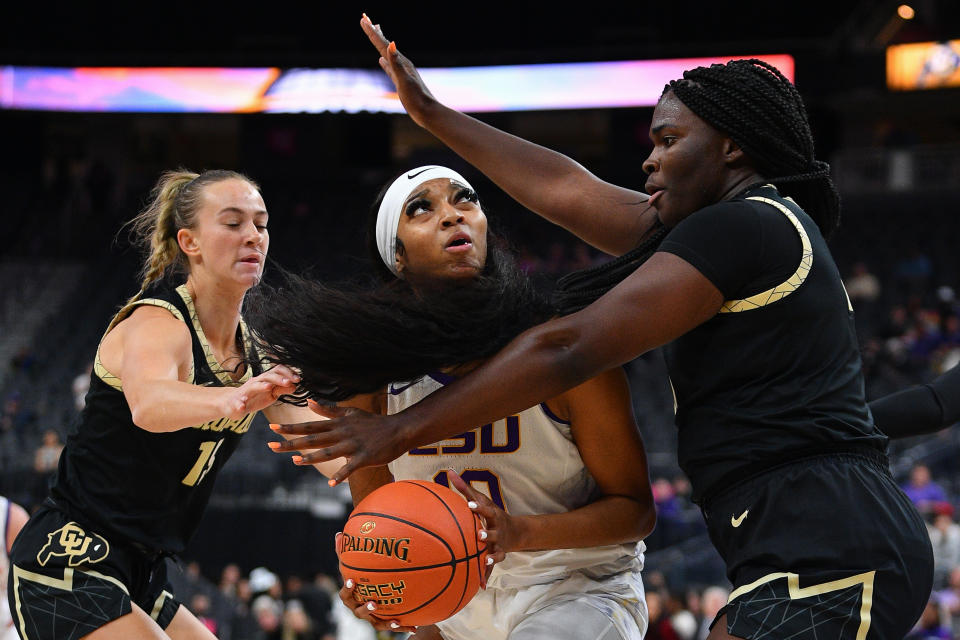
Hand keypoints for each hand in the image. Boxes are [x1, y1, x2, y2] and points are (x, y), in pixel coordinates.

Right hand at [222, 364, 298, 418]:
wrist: (231, 404)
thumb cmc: (254, 398)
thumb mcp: (271, 394)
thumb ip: (281, 389)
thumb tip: (295, 386)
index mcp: (265, 380)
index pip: (277, 371)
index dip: (288, 373)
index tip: (298, 379)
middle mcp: (255, 382)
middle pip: (267, 376)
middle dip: (278, 378)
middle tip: (289, 382)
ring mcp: (245, 392)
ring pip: (253, 386)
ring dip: (261, 386)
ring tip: (269, 387)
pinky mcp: (235, 403)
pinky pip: (237, 403)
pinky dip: (239, 404)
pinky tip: (242, 406)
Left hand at [268, 400, 407, 483]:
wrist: (398, 429)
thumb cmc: (373, 423)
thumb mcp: (350, 413)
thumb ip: (329, 410)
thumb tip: (310, 403)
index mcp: (337, 424)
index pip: (310, 426)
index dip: (291, 428)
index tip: (272, 429)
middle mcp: (342, 434)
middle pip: (313, 438)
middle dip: (291, 442)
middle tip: (271, 446)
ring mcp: (353, 446)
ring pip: (328, 452)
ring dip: (311, 457)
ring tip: (295, 461)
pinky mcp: (365, 457)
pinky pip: (351, 468)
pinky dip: (341, 475)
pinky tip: (331, 483)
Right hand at [335, 532, 417, 633]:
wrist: (370, 597)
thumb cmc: (359, 579)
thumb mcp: (352, 567)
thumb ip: (345, 552)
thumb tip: (338, 533)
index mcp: (350, 597)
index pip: (344, 595)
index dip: (346, 589)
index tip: (351, 581)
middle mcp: (358, 609)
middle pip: (359, 612)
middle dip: (366, 608)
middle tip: (373, 602)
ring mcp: (370, 618)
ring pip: (376, 623)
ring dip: (385, 623)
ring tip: (395, 620)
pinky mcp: (381, 621)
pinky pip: (391, 626)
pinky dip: (402, 627)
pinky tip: (414, 627)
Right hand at [360, 13, 437, 126]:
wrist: (427, 112)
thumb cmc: (416, 98)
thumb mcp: (404, 80)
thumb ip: (396, 63)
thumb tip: (391, 43)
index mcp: (400, 62)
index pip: (383, 44)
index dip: (372, 32)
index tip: (363, 19)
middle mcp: (401, 64)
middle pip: (384, 44)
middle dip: (374, 32)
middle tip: (365, 18)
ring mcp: (400, 72)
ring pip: (387, 53)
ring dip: (379, 42)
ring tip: (375, 31)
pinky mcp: (400, 81)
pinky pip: (389, 67)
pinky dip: (384, 62)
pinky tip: (381, 60)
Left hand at [446, 470, 512, 579]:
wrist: (515, 532)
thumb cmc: (491, 513)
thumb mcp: (482, 499)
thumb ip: (465, 488)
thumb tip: (449, 471)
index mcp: (493, 514)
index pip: (486, 510)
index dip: (479, 507)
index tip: (470, 504)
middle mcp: (498, 530)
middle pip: (493, 531)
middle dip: (487, 533)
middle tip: (478, 535)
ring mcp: (499, 544)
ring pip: (496, 551)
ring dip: (490, 556)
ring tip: (483, 560)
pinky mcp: (498, 556)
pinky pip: (492, 567)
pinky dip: (486, 575)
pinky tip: (480, 585)